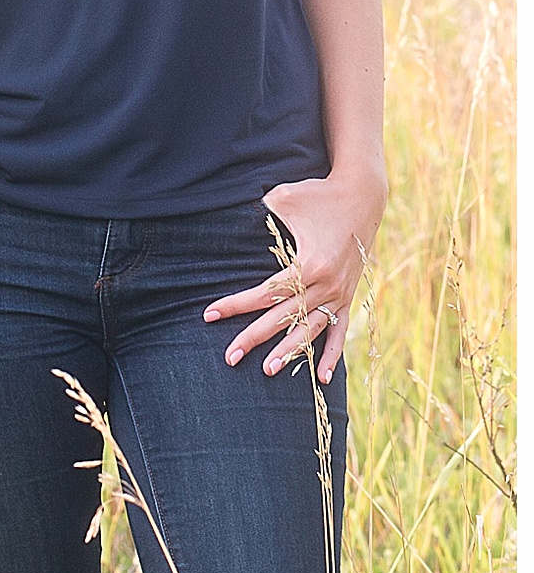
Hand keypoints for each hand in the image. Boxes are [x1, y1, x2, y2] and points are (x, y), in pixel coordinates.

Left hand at [204, 170, 385, 383]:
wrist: (362, 195)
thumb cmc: (317, 194)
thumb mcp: (284, 198)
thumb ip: (258, 213)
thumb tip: (227, 214)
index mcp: (309, 264)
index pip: (265, 292)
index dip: (236, 304)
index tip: (209, 314)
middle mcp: (326, 285)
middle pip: (283, 317)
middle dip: (253, 337)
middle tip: (229, 357)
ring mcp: (340, 293)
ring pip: (310, 329)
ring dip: (289, 352)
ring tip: (268, 370)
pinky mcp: (348, 296)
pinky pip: (339, 330)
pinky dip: (332, 353)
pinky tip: (324, 378)